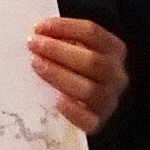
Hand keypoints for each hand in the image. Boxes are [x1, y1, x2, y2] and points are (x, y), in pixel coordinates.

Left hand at [30, 17, 126, 134]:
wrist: (95, 104)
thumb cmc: (80, 69)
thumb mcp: (80, 49)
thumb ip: (65, 40)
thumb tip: (38, 33)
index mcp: (114, 50)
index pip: (92, 33)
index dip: (65, 27)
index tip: (39, 26)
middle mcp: (116, 75)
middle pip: (92, 60)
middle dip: (58, 50)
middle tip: (33, 44)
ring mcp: (109, 100)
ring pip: (89, 89)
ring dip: (59, 74)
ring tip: (36, 64)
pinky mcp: (98, 123)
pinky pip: (88, 120)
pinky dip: (73, 110)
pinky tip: (56, 100)